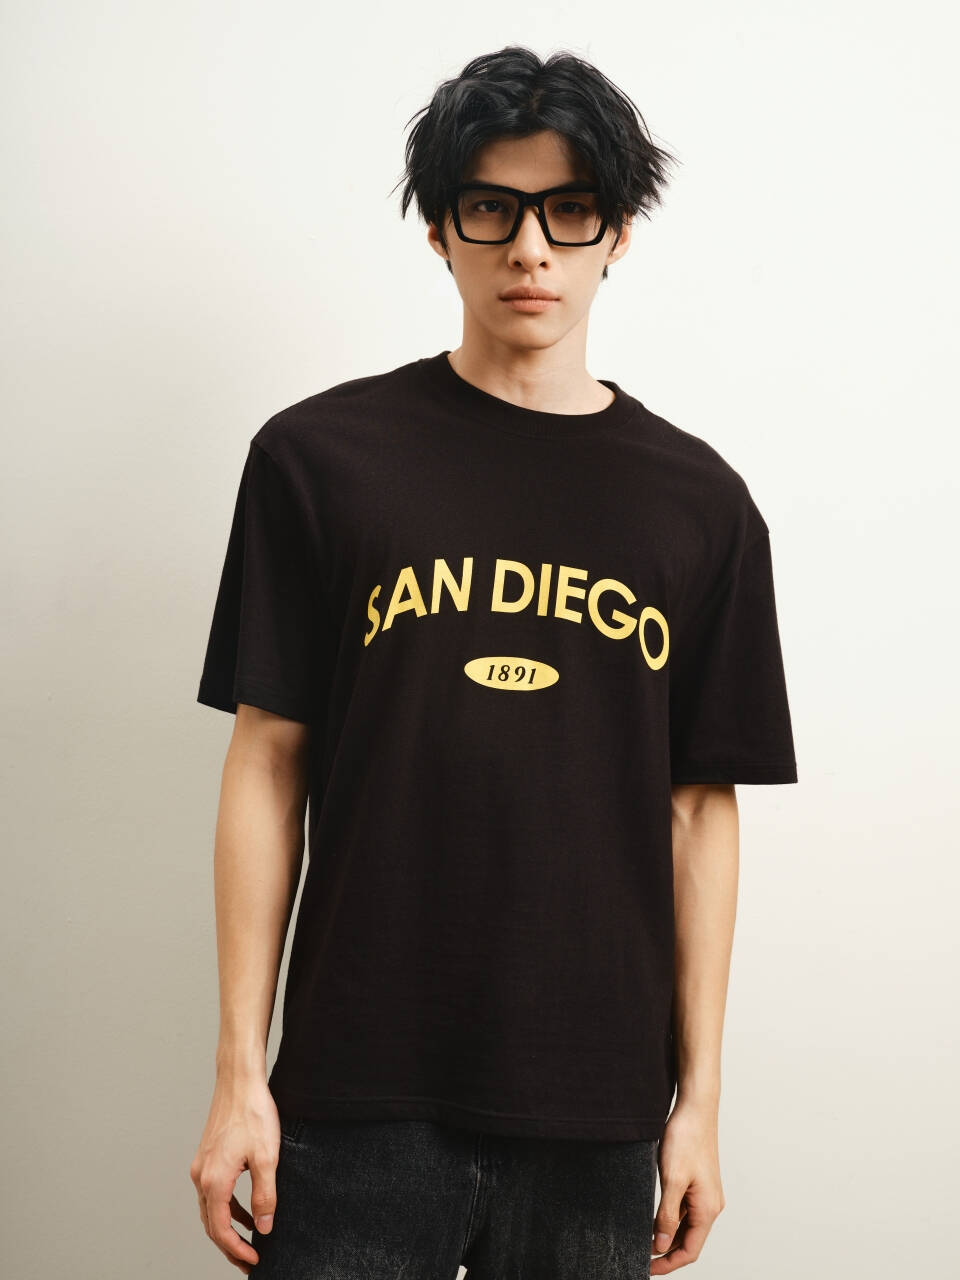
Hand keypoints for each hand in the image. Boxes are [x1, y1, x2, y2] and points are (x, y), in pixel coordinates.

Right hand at [189, 1077, 280, 1273]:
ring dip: (228, 1227)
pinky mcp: (208, 1156)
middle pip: (211, 1224)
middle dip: (230, 1246)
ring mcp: (202, 1166)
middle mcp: (201, 1176)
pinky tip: (246, 1209)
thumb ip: (265, 1195)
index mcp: (214, 1181)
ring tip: (250, 1240)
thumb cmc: (253, 1114)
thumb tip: (263, 1226)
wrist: (239, 1080)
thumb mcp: (266, 1157)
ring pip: (211, 1209)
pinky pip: (214, 1192)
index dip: (237, 1250)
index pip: (221, 1230)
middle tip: (250, 1261)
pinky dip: (228, 1207)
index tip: (254, 1261)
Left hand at [650, 1096, 725, 1272]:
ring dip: (668, 1236)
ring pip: (687, 1226)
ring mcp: (705, 1194)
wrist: (695, 1108)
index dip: (668, 1263)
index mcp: (708, 1209)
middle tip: (642, 1258)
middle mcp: (711, 1205)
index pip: (690, 1251)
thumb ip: (667, 1216)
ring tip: (644, 1240)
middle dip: (667, 1253)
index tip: (647, 1269)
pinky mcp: (698, 1182)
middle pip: (689, 1241)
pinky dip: (671, 1218)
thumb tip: (661, 1245)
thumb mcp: (672, 1180)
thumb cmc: (686, 1139)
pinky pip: (686, 1210)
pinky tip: (654, 1217)